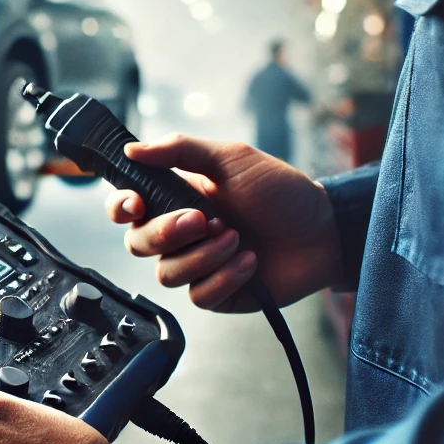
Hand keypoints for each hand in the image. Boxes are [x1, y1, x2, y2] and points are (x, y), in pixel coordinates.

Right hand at [105, 135, 341, 310]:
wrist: (323, 231)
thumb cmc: (279, 191)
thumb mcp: (231, 158)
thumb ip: (180, 150)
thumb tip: (132, 149)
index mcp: (175, 198)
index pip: (126, 207)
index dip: (120, 208)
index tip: (137, 205)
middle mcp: (179, 233)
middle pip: (138, 243)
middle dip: (167, 233)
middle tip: (204, 219)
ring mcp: (196, 265)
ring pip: (166, 273)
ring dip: (203, 256)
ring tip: (238, 239)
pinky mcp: (216, 293)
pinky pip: (198, 295)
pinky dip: (224, 277)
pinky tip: (250, 263)